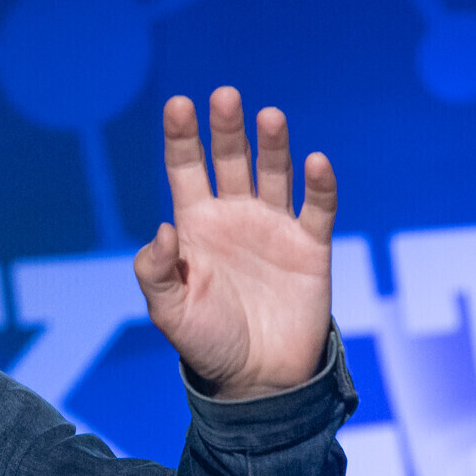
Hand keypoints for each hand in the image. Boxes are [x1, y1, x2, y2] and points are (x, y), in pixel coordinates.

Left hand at [136, 87, 335, 399]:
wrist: (257, 379)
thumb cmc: (206, 343)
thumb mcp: (169, 312)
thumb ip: (156, 271)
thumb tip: (162, 227)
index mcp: (195, 226)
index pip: (186, 170)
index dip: (182, 138)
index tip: (178, 105)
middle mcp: (234, 217)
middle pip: (229, 160)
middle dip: (226, 129)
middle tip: (225, 96)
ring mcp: (273, 227)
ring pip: (274, 173)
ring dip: (272, 145)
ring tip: (268, 117)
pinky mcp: (311, 246)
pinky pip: (317, 207)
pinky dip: (319, 184)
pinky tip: (315, 163)